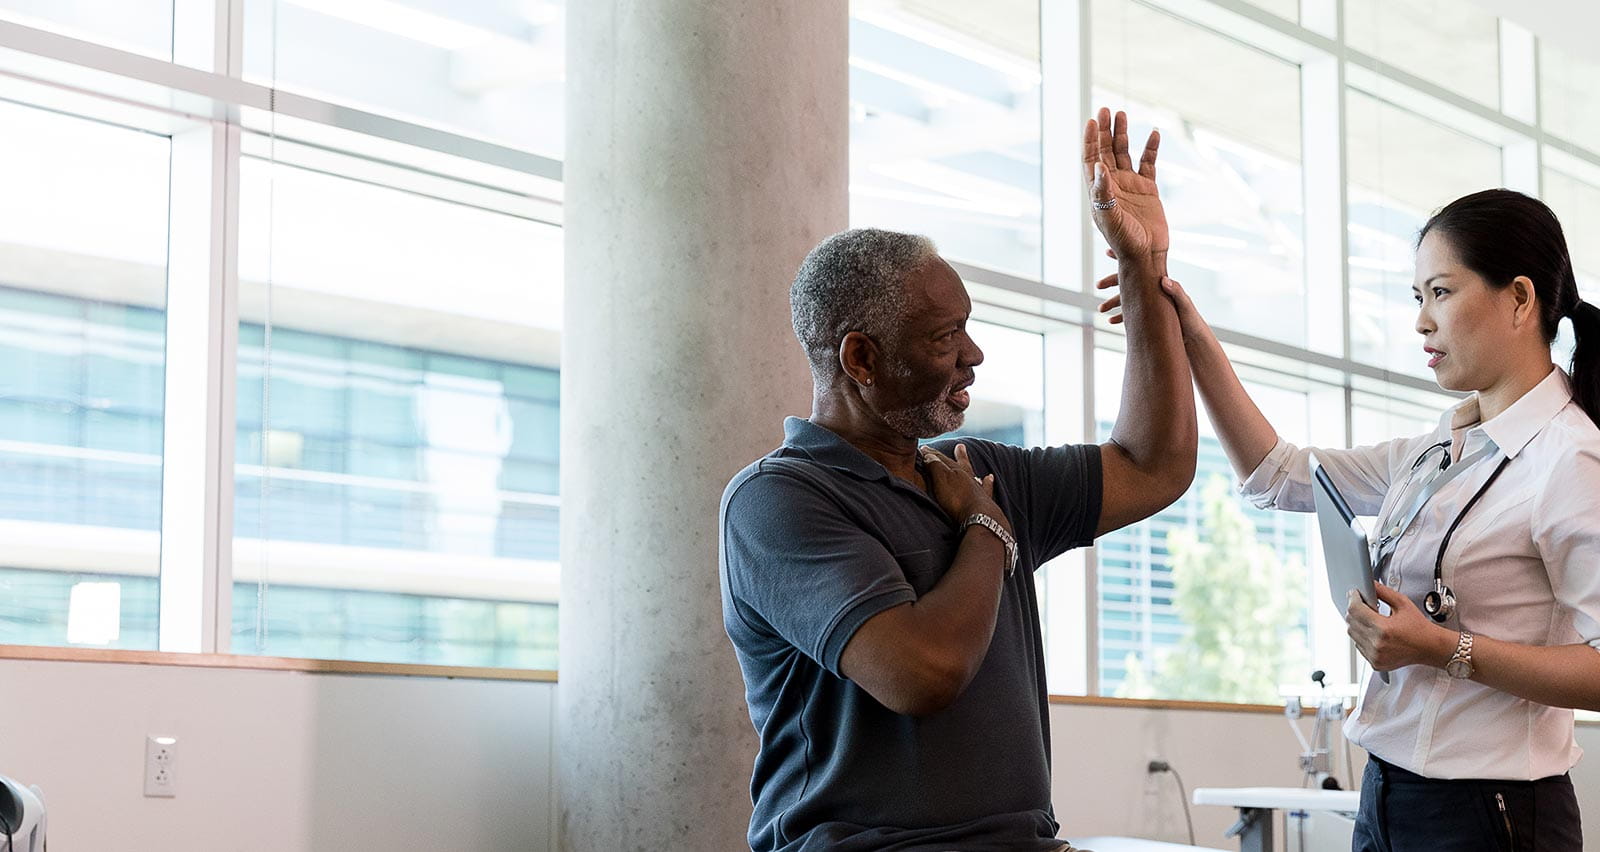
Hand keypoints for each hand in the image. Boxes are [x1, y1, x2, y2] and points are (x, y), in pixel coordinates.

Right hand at [918, 444, 1012, 537]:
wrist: (979, 517)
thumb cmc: (957, 499)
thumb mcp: (941, 481)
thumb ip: (935, 467)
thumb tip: (929, 455)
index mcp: (956, 472)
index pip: (942, 459)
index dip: (932, 454)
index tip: (924, 447)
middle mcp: (968, 478)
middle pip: (961, 464)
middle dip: (959, 455)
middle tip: (960, 446)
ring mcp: (978, 489)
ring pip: (974, 475)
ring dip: (971, 468)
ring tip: (972, 460)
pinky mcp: (985, 502)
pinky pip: (987, 488)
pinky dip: (988, 483)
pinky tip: (989, 478)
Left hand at [1082, 107, 1167, 259]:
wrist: (1147, 254)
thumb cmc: (1124, 240)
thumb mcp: (1110, 216)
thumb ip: (1103, 192)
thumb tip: (1098, 165)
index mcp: (1098, 191)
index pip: (1090, 159)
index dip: (1090, 140)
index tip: (1091, 121)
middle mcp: (1112, 184)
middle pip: (1105, 151)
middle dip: (1104, 131)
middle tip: (1105, 110)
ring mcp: (1130, 185)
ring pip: (1124, 153)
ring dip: (1122, 134)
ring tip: (1121, 113)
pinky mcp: (1148, 188)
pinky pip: (1149, 163)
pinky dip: (1151, 148)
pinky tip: (1153, 133)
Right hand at [1095, 262, 1209, 344]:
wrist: (1194, 338)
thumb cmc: (1191, 320)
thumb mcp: (1185, 305)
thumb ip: (1177, 292)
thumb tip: (1164, 280)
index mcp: (1160, 284)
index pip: (1140, 266)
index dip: (1124, 258)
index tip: (1108, 252)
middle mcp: (1153, 290)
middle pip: (1128, 281)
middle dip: (1111, 282)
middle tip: (1098, 285)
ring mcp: (1150, 303)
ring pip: (1126, 298)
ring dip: (1112, 302)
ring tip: (1100, 309)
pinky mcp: (1149, 315)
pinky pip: (1130, 313)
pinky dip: (1120, 316)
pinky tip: (1111, 321)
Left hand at [1345, 584, 1455, 671]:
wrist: (1431, 648)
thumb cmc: (1419, 627)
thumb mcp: (1403, 603)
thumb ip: (1383, 592)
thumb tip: (1369, 584)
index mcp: (1384, 629)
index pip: (1355, 610)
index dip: (1353, 598)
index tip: (1354, 593)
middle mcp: (1377, 644)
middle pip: (1351, 622)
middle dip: (1355, 610)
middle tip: (1363, 604)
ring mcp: (1375, 656)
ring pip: (1352, 634)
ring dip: (1357, 624)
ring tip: (1371, 619)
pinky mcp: (1375, 663)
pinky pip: (1359, 646)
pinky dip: (1362, 637)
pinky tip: (1374, 633)